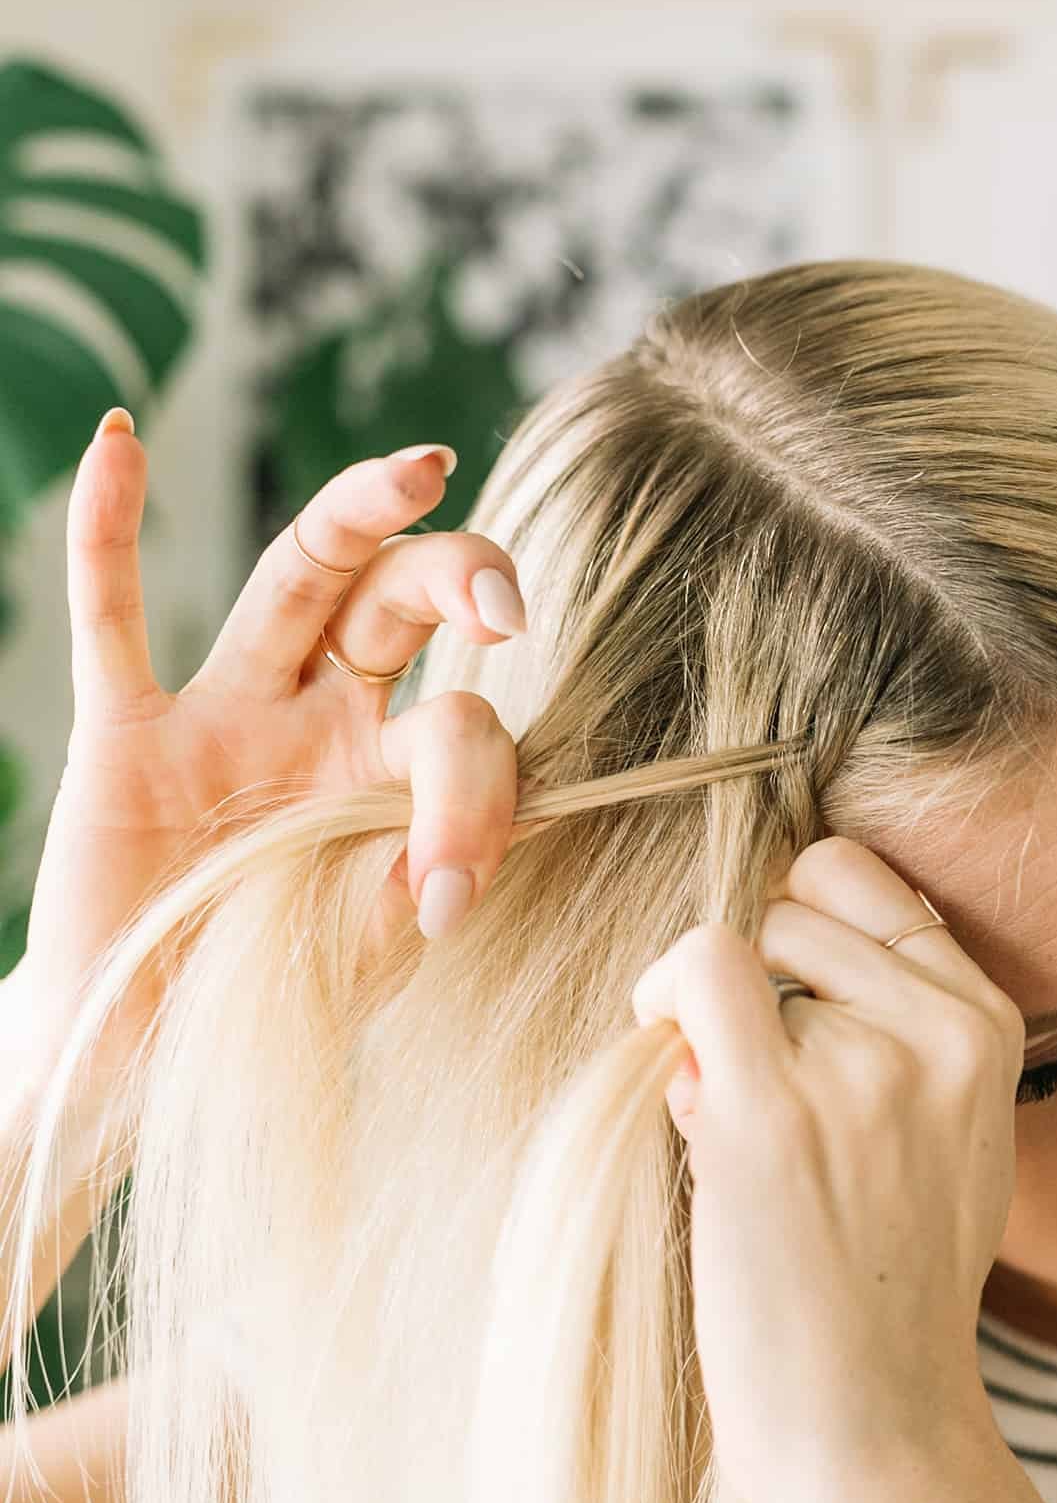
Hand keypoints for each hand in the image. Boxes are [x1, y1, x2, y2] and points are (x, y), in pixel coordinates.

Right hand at [15, 413, 526, 1127]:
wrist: (149, 1058)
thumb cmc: (273, 998)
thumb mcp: (375, 943)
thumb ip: (431, 873)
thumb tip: (501, 819)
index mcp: (390, 767)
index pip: (455, 727)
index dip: (472, 798)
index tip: (448, 902)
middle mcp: (320, 719)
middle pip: (398, 601)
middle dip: (459, 578)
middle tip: (505, 608)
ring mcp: (225, 714)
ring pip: (297, 576)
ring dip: (356, 515)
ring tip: (422, 467)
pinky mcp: (125, 734)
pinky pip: (110, 620)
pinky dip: (105, 534)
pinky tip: (120, 443)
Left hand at [630, 835, 1022, 1502]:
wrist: (876, 1432)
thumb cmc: (888, 1284)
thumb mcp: (950, 1130)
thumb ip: (900, 1022)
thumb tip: (791, 916)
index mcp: (985, 1025)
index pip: (862, 878)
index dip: (793, 921)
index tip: (771, 1000)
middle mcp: (938, 1030)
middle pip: (788, 904)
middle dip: (751, 983)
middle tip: (754, 1092)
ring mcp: (861, 1067)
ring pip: (735, 949)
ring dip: (708, 1029)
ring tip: (740, 1135)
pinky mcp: (773, 1113)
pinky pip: (697, 971)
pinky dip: (662, 1008)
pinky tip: (681, 1097)